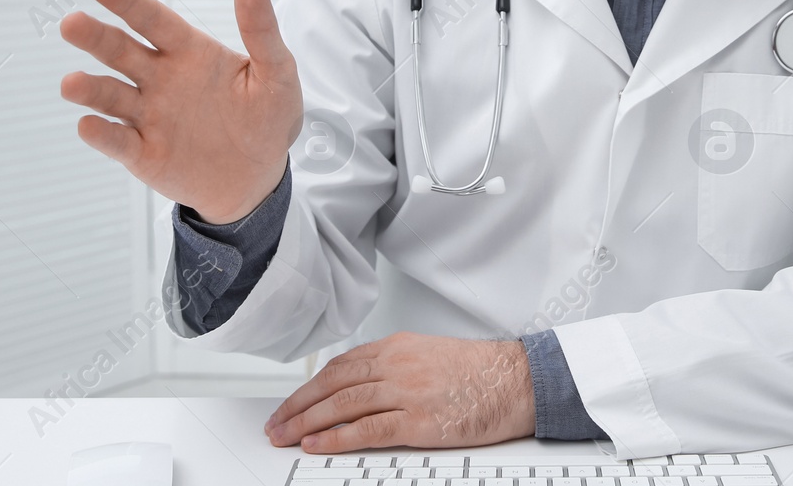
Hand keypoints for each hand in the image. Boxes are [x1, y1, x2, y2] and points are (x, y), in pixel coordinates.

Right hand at [58, 0, 301, 223]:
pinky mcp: (142, 153)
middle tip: (71, 23)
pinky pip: (117, 142)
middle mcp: (160, 79)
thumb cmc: (268, 117)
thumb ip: (260, 28)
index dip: (127, 2)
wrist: (259, 177)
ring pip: (110, 96)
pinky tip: (88, 125)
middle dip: (95, 37)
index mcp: (188, 52)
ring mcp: (147, 116)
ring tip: (71, 83)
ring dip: (89, 89)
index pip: (152, 20)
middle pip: (120, 52)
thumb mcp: (276, 71)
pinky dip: (101, 135)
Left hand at [265, 333, 535, 451]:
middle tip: (276, 424)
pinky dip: (337, 437)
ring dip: (307, 422)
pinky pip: (368, 429)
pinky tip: (317, 445)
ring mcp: (407, 391)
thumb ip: (394, 367)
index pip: (340, 366)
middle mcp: (397, 364)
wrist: (517, 380)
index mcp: (398, 347)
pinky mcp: (419, 420)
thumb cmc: (480, 372)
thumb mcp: (429, 355)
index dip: (309, 387)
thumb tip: (360, 387)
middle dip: (298, 406)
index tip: (291, 403)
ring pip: (343, 404)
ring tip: (285, 436)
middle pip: (333, 384)